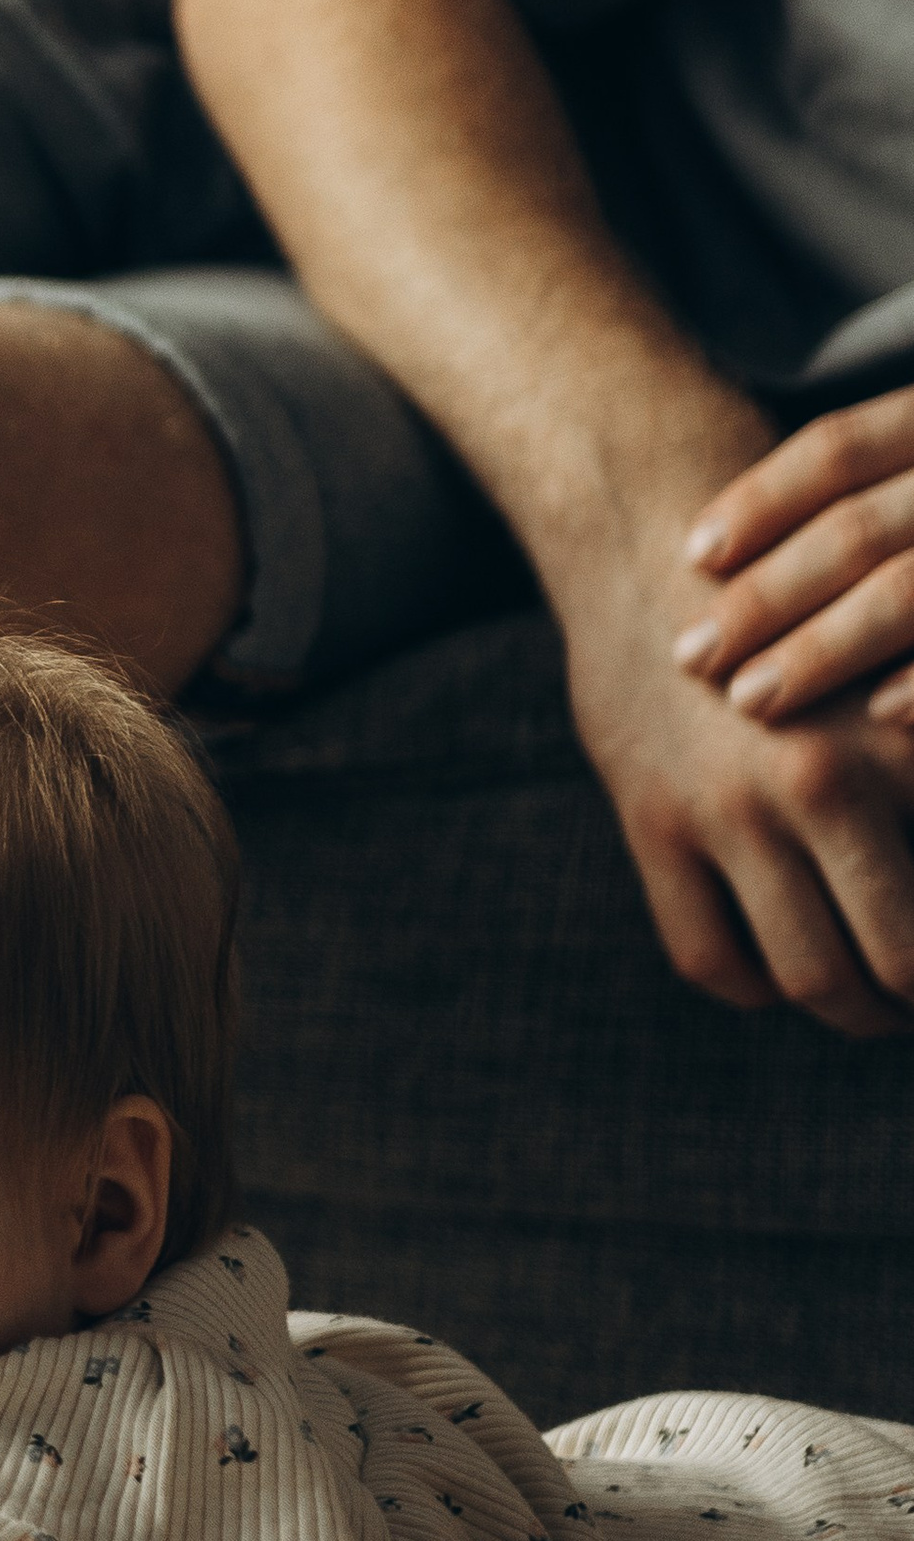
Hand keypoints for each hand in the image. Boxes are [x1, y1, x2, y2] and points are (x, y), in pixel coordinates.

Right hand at [564, 520, 913, 1034]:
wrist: (653, 531)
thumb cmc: (803, 596)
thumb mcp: (894, 671)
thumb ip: (913, 771)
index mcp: (901, 740)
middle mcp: (825, 777)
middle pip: (901, 957)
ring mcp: (731, 806)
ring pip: (810, 973)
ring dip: (853, 1009)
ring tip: (868, 1000)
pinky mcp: (655, 820)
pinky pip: (709, 955)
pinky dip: (755, 988)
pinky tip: (777, 970)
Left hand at [676, 388, 913, 725]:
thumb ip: (879, 502)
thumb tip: (731, 554)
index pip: (844, 447)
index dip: (761, 499)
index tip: (690, 554)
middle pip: (862, 526)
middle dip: (768, 596)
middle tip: (691, 654)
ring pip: (909, 585)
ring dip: (825, 648)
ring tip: (750, 699)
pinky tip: (877, 715)